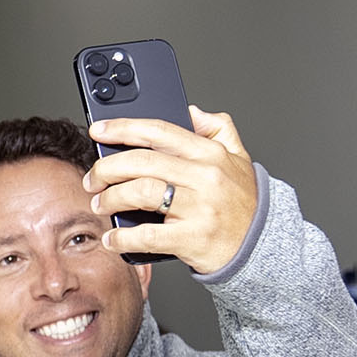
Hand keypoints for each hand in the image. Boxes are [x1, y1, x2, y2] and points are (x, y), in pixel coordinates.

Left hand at [82, 106, 260, 273]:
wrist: (263, 245)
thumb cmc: (244, 203)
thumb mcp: (239, 158)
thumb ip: (219, 128)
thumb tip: (191, 111)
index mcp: (209, 153)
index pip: (158, 131)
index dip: (123, 128)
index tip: (98, 131)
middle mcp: (204, 176)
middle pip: (141, 161)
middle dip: (107, 168)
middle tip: (93, 178)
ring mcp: (199, 207)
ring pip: (141, 192)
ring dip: (111, 198)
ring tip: (100, 204)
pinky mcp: (193, 238)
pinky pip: (148, 235)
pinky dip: (123, 237)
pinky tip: (112, 238)